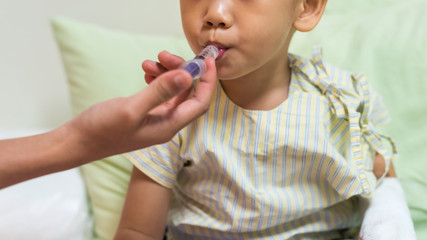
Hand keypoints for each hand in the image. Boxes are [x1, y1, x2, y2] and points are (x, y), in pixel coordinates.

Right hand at [66, 52, 216, 159]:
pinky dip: (156, 79)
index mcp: (169, 126)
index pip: (200, 103)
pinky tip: (146, 72)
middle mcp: (167, 123)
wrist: (78, 141)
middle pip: (187, 93)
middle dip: (181, 71)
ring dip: (166, 73)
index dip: (207, 82)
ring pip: (173, 91)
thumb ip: (160, 92)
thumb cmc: (102, 130)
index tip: (207, 60)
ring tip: (149, 62)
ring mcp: (156, 118)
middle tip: (163, 55)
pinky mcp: (145, 113)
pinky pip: (160, 93)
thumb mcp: (132, 109)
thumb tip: (188, 76)